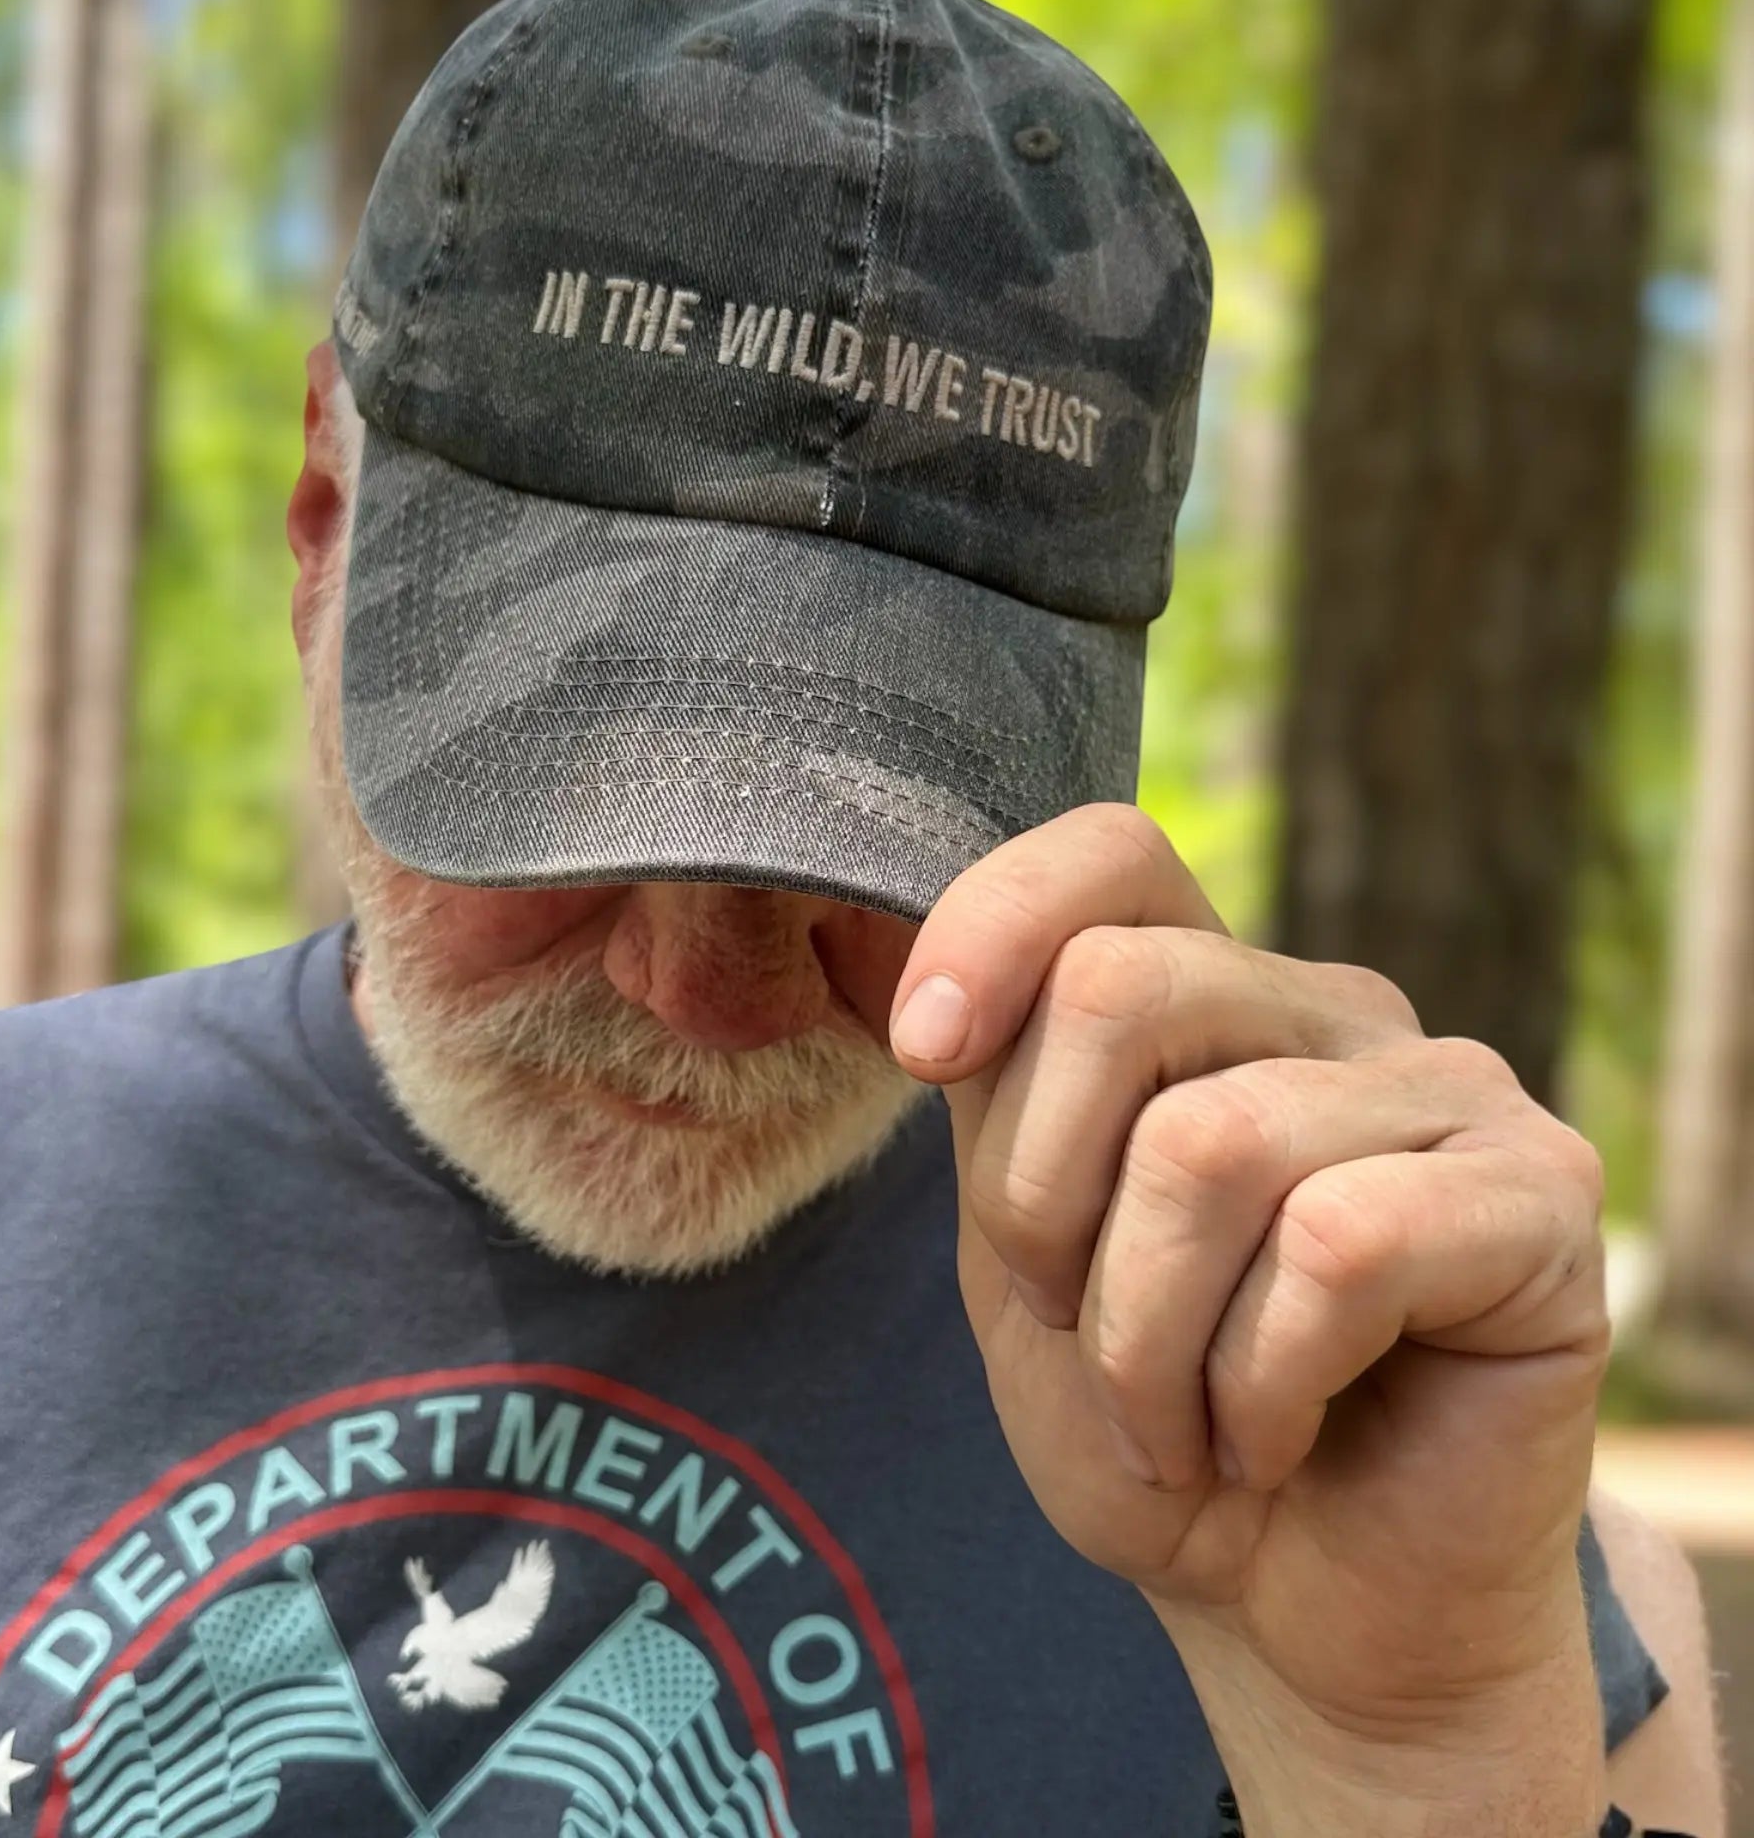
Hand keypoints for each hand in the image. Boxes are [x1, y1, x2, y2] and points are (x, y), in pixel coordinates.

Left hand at [888, 805, 1610, 1825]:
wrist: (1282, 1611)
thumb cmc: (1149, 1418)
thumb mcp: (1026, 1244)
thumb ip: (1000, 1096)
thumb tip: (938, 998)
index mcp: (1209, 998)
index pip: (1110, 853)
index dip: (991, 924)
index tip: (924, 1053)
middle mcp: (1332, 1012)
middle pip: (1118, 990)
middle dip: (1040, 1205)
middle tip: (1081, 1329)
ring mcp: (1450, 1090)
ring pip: (1210, 1144)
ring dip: (1144, 1337)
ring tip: (1178, 1416)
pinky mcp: (1540, 1200)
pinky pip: (1339, 1244)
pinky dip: (1259, 1382)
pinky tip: (1278, 1434)